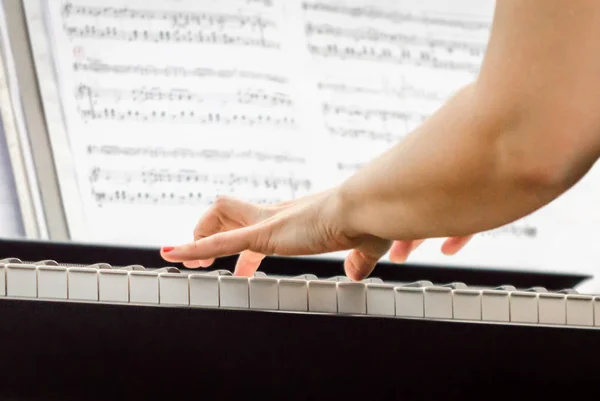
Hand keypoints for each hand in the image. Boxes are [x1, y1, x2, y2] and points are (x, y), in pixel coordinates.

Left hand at [160, 189, 472, 279]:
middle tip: (201, 265)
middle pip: (228, 213)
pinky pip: (219, 241)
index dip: (242, 246)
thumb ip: (358, 260)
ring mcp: (267, 223)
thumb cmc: (368, 221)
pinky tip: (171, 254)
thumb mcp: (362, 247)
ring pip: (217, 218)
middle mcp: (275, 215)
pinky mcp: (264, 233)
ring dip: (197, 238)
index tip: (244, 269)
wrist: (367, 209)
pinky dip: (193, 248)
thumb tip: (358, 272)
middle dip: (210, 236)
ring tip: (181, 259)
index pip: (256, 225)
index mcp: (293, 218)